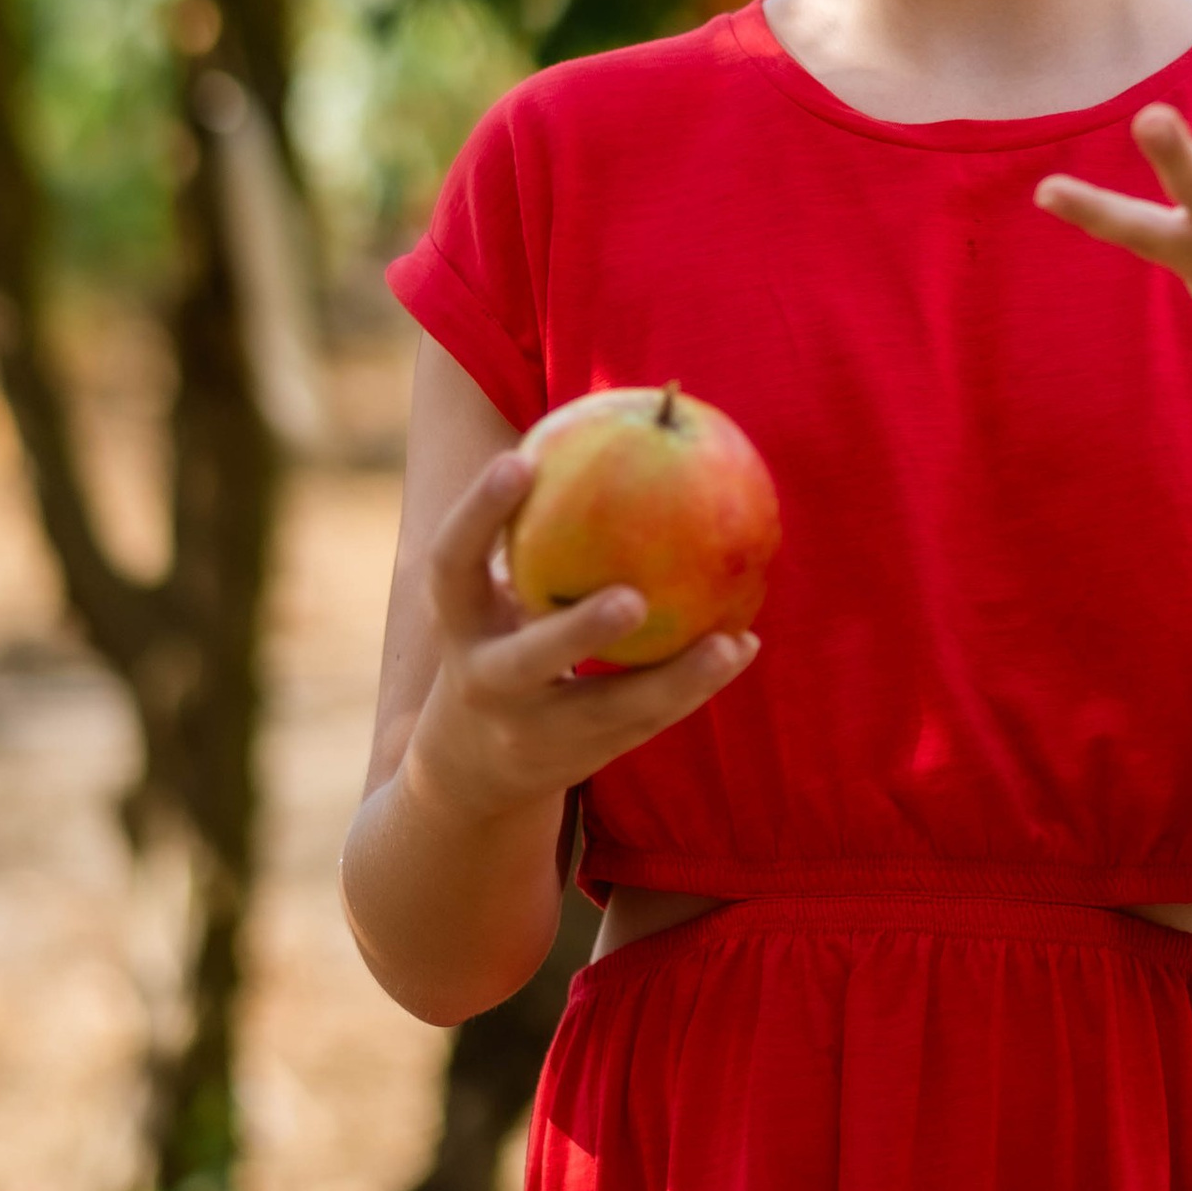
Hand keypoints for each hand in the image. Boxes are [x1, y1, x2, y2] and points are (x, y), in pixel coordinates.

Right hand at [402, 444, 759, 829]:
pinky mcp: (577, 761)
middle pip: (525, 661)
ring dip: (673, 680)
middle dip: (575, 633)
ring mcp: (529, 732)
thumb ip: (534, 529)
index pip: (451, 562)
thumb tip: (611, 419)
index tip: (519, 458)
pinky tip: (740, 646)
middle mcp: (482, 681)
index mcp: (457, 621)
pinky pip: (644, 723)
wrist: (469, 771)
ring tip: (730, 641)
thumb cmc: (498, 634)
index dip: (478, 512)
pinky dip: (694, 687)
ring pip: (605, 711)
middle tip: (632, 597)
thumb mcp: (492, 590)